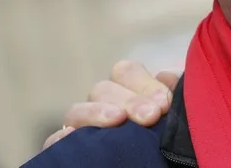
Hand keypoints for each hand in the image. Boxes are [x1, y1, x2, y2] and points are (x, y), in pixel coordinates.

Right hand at [42, 60, 181, 149]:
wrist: (163, 163)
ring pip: (77, 110)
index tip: (164, 104)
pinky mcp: (68, 150)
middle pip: (104, 89)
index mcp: (128, 90)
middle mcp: (102, 104)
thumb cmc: (168, 137)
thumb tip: (166, 75)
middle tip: (151, 116)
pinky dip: (62, 138)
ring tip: (118, 121)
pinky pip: (55, 140)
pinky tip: (75, 139)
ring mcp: (82, 127)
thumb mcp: (175, 113)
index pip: (126, 70)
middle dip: (129, 100)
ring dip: (98, 112)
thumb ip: (174, 91)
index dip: (144, 82)